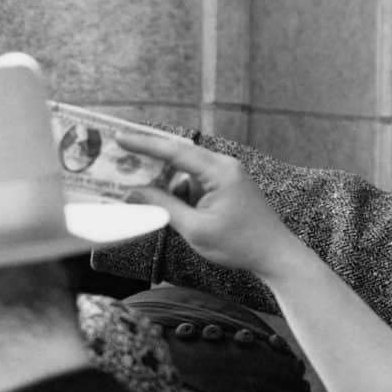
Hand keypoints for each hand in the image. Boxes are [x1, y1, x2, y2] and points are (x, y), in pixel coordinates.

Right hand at [116, 128, 309, 281]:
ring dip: (161, 180)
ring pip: (183, 171)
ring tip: (133, 187)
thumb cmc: (238, 243)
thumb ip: (164, 207)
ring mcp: (224, 175)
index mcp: (219, 171)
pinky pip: (192, 183)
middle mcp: (223, 166)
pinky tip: (159, 202)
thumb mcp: (194, 228)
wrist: (272, 253)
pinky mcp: (223, 186)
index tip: (120, 138)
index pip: (176, 152)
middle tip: (120, 156)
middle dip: (148, 157)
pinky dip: (175, 191)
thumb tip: (134, 193)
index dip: (145, 144)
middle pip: (179, 155)